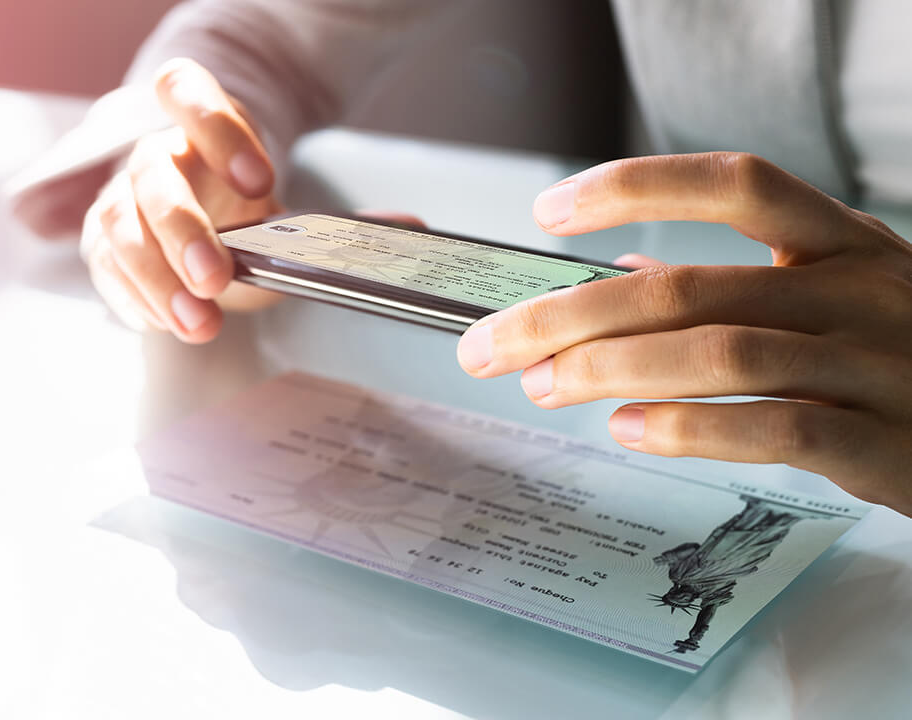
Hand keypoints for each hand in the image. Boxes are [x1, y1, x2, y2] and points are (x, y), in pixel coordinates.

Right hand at [82, 58, 281, 342]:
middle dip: (183, 229)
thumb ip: (292, 233)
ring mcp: (122, 194)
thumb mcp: (278, 208)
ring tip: (198, 323)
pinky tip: (170, 322)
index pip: (187, 90)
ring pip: (119, 224)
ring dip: (157, 279)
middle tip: (214, 278)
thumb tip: (310, 268)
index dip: (218, 131)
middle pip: (153, 175)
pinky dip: (138, 298)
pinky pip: (106, 265)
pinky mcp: (102, 239)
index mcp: (200, 123)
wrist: (217, 225)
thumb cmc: (246, 210)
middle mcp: (157, 153)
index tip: (258, 180)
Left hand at [457, 152, 911, 515]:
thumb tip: (622, 271)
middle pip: (687, 283)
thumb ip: (737, 284)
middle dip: (569, 312)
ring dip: (610, 370)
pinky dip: (688, 430)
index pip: (734, 182)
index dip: (634, 185)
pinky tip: (627, 432)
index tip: (547, 212)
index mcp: (843, 243)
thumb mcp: (838, 299)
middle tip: (491, 343)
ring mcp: (876, 364)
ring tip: (541, 386)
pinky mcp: (885, 444)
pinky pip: (773, 428)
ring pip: (719, 352)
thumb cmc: (905, 362)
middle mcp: (857, 290)